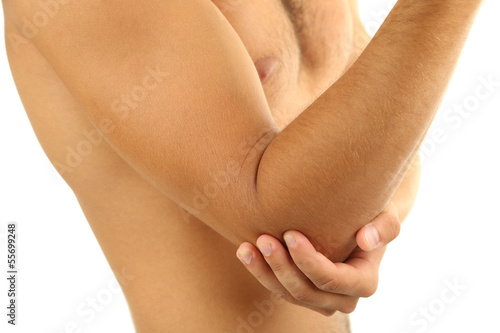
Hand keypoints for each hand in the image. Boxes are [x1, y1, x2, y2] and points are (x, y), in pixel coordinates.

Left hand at [236, 202, 400, 315]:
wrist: (357, 221)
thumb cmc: (371, 214)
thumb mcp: (386, 214)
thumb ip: (385, 227)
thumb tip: (366, 239)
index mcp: (364, 282)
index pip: (332, 280)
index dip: (308, 261)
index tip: (290, 234)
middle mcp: (343, 298)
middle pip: (306, 292)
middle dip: (282, 268)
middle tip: (264, 239)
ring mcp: (321, 300)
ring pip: (288, 295)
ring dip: (265, 273)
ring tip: (246, 248)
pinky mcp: (302, 292)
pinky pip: (279, 288)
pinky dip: (261, 272)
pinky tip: (245, 251)